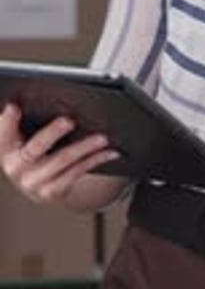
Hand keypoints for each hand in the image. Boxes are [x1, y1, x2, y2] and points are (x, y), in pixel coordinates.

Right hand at [0, 102, 117, 205]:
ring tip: (102, 137)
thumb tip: (38, 96)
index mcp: (5, 147)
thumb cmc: (33, 148)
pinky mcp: (51, 192)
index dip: (7, 120)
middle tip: (70, 120)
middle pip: (35, 148)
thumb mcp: (23, 135)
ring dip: (85, 147)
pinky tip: (109, 151)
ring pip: (62, 160)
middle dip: (52, 132)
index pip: (3, 132)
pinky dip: (95, 159)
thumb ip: (26, 120)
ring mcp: (33, 182)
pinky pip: (77, 172)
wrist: (39, 183)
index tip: (14, 106)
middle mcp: (15, 167)